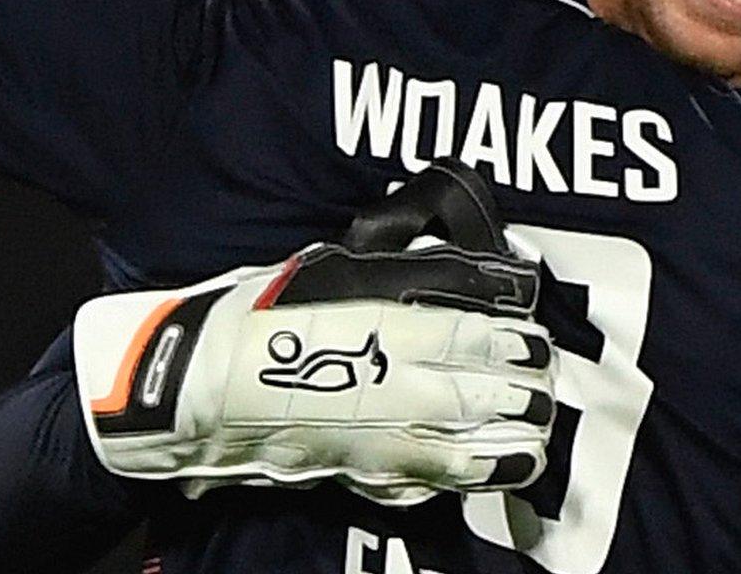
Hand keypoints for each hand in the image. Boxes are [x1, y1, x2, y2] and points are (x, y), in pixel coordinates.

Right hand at [74, 163, 556, 505]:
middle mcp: (389, 390)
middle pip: (478, 397)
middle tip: (547, 384)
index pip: (470, 339)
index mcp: (384, 332)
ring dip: (508, 446)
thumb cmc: (257, 317)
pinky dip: (463, 479)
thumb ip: (392, 270)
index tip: (537, 339)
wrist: (193, 386)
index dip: (512, 344)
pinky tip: (485, 473)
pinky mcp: (356, 473)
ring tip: (536, 438)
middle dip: (523, 394)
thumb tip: (445, 259)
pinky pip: (423, 482)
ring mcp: (375, 440)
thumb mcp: (327, 271)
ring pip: (461, 450)